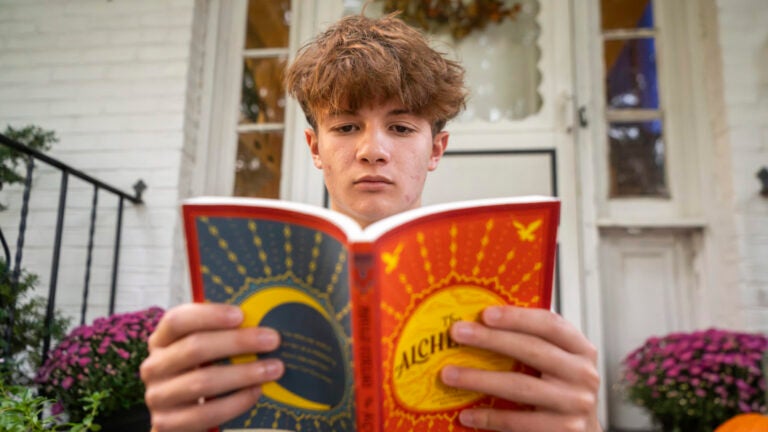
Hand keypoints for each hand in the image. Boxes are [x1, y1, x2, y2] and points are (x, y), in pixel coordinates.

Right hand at [140, 303, 284, 431]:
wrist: (181, 416)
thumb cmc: (200, 373)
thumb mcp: (204, 351)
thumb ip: (222, 335)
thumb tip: (260, 321)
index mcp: (161, 340)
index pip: (177, 320)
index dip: (209, 315)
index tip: (240, 315)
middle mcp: (155, 366)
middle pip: (194, 348)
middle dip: (238, 342)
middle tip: (272, 340)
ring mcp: (158, 396)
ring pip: (202, 382)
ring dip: (243, 374)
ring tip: (273, 368)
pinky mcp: (168, 423)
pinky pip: (205, 413)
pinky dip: (235, 402)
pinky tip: (255, 392)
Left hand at [440, 306, 601, 431]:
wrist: (583, 431)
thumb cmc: (562, 388)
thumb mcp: (557, 359)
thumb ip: (532, 340)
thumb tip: (482, 322)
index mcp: (581, 349)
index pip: (549, 324)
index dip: (517, 317)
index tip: (485, 313)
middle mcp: (583, 374)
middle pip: (532, 351)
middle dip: (490, 340)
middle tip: (457, 333)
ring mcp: (575, 404)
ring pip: (520, 386)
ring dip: (480, 379)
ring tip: (449, 374)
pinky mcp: (564, 431)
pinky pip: (518, 422)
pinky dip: (489, 417)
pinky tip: (466, 413)